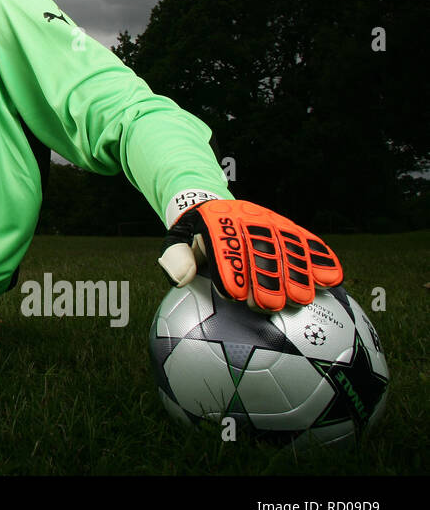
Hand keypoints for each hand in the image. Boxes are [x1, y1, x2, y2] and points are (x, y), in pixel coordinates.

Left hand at [157, 199, 341, 310]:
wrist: (213, 205)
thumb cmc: (196, 234)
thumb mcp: (178, 239)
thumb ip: (177, 258)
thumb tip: (180, 279)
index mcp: (217, 222)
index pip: (225, 248)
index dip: (230, 270)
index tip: (233, 294)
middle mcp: (247, 220)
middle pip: (261, 251)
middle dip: (266, 279)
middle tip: (269, 304)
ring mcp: (270, 222)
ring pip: (288, 248)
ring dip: (297, 274)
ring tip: (301, 298)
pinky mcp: (288, 227)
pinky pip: (307, 242)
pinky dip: (320, 259)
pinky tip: (332, 278)